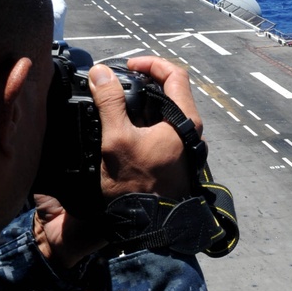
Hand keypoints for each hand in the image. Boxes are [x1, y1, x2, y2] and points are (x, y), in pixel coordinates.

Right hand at [99, 56, 201, 203]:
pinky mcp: (174, 158)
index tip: (127, 65)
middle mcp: (190, 131)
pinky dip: (143, 120)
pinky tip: (122, 126)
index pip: (175, 75)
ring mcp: (183, 146)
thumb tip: (100, 72)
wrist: (149, 227)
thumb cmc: (137, 185)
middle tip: (118, 83)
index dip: (151, 63)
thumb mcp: (117, 139)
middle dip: (143, 81)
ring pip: (165, 111)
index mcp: (185, 121)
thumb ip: (109, 102)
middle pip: (170, 92)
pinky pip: (161, 129)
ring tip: (116, 103)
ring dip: (142, 102)